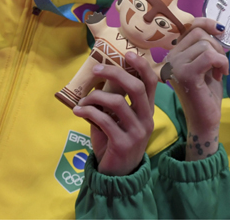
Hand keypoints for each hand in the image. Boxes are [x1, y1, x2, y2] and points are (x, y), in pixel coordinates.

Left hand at [72, 52, 156, 175]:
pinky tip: (78, 111)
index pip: (151, 83)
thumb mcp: (119, 120)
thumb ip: (115, 101)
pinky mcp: (123, 144)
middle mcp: (147, 119)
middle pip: (136, 87)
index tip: (127, 54)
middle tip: (96, 69)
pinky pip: (104, 120)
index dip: (141, 66)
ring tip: (82, 100)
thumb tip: (101, 78)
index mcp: (148, 110)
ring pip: (117, 102)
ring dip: (95, 97)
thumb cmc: (116, 142)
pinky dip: (88, 112)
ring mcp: (137, 132)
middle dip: (115, 73)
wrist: (118, 176)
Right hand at [164, 18, 227, 159]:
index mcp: (173, 54)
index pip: (189, 27)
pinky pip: (210, 56)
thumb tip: (216, 26)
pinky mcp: (186, 75)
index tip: (220, 30)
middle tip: (219, 65)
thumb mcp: (206, 64)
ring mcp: (176, 66)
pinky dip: (221, 63)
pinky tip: (221, 75)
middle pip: (199, 33)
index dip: (206, 23)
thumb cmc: (207, 93)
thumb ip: (205, 46)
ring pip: (205, 44)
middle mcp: (170, 58)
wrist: (205, 120)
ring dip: (220, 57)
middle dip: (216, 45)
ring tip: (218, 72)